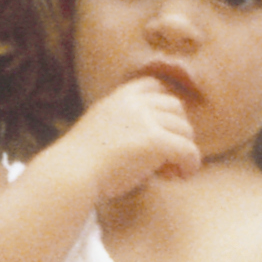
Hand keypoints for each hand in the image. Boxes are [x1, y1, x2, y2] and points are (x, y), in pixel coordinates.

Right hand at [49, 75, 201, 201]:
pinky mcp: (155, 141)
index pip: (153, 85)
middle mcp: (134, 104)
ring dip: (184, 149)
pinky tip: (181, 175)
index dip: (165, 105)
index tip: (165, 127)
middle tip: (169, 155)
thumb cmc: (79, 163)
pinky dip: (190, 164)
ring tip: (172, 170)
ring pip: (185, 129)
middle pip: (176, 106)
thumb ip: (122, 126)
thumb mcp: (98, 130)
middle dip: (178, 129)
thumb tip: (148, 142)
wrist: (70, 173)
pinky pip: (188, 149)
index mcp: (118, 99)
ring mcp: (145, 120)